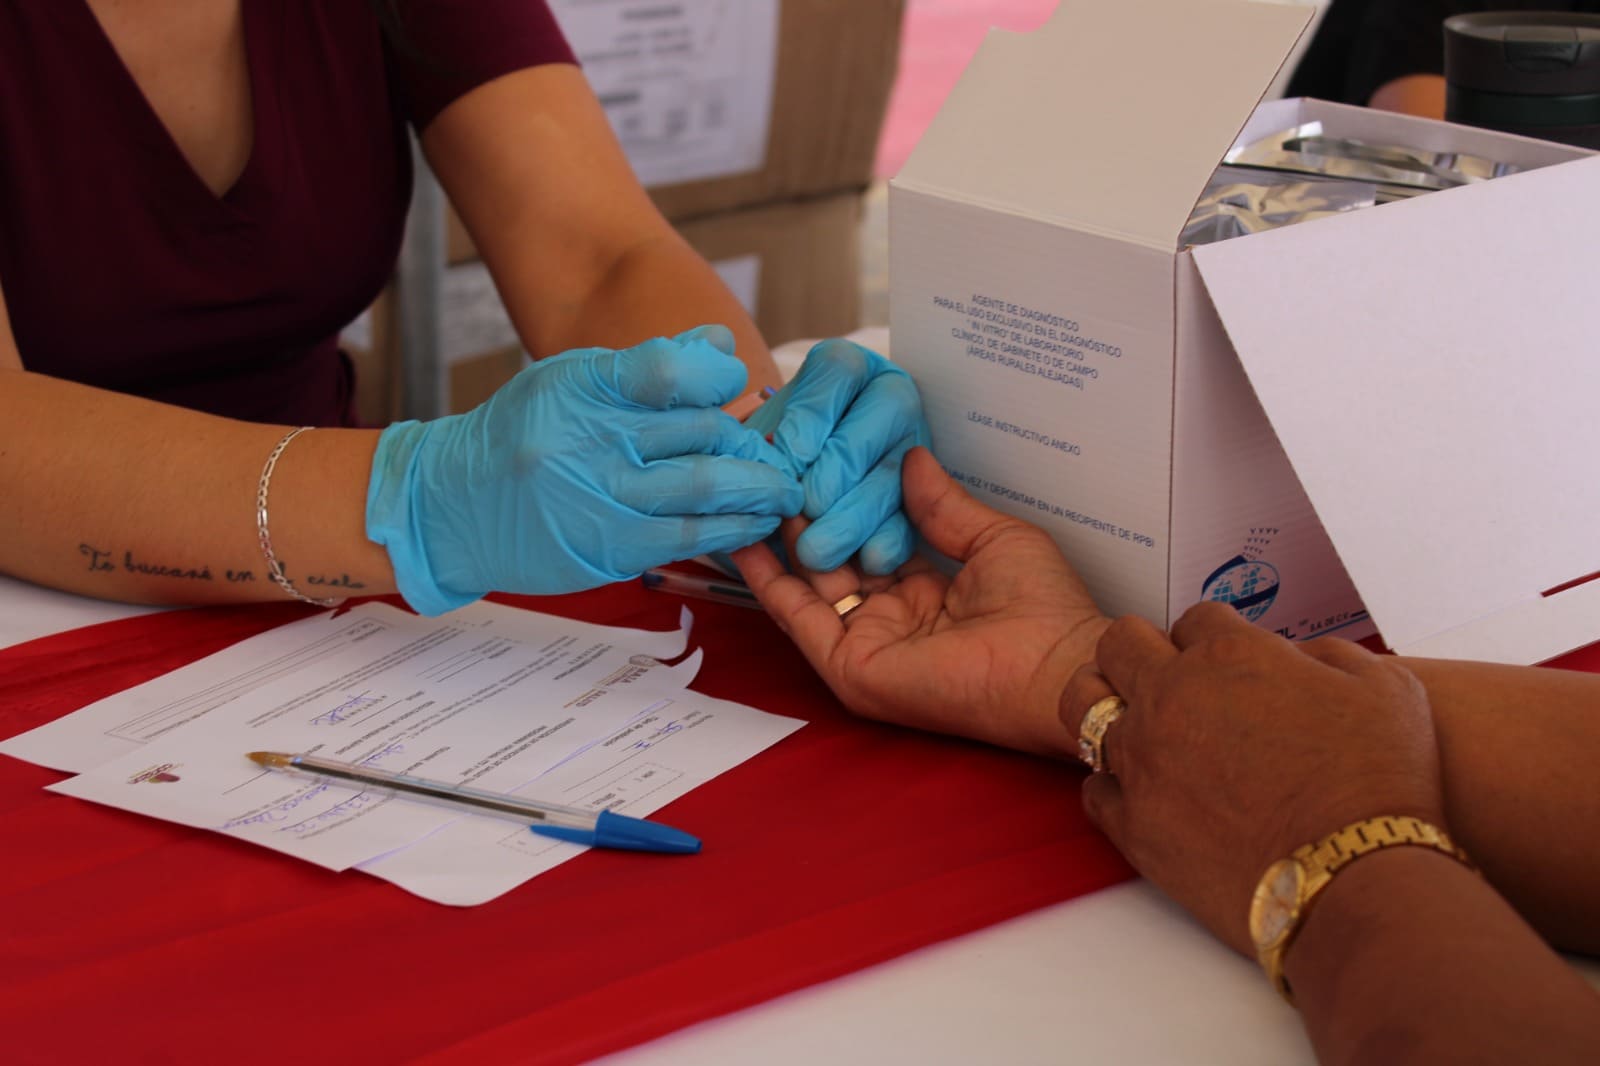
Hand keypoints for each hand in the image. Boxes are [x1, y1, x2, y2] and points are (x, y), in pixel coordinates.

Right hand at [367, 326, 802, 614]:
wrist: (452, 507)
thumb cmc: (520, 434)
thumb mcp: (572, 379)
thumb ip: (650, 365)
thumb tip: (724, 346)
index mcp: (585, 388)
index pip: (668, 370)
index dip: (717, 373)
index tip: (735, 379)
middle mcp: (594, 442)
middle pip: (698, 431)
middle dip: (747, 441)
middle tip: (777, 448)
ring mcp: (602, 499)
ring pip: (703, 488)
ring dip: (757, 489)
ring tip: (786, 489)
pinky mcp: (610, 549)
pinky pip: (686, 537)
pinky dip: (731, 530)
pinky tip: (756, 523)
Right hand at [734, 447, 1108, 754]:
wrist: (1057, 669)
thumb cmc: (1044, 609)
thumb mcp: (991, 538)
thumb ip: (942, 504)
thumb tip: (909, 457)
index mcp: (927, 594)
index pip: (869, 540)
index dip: (846, 499)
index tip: (819, 457)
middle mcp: (890, 620)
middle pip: (832, 560)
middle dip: (802, 512)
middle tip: (771, 462)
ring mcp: (865, 644)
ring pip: (806, 584)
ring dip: (777, 537)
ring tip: (747, 483)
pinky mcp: (849, 667)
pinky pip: (797, 618)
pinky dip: (767, 578)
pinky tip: (743, 534)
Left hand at [746, 339, 929, 574]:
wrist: (785, 490)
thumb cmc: (769, 455)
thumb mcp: (757, 440)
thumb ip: (763, 447)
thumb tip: (775, 469)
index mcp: (846, 368)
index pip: (840, 372)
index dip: (814, 416)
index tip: (788, 458)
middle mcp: (889, 394)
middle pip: (879, 419)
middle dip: (839, 469)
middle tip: (807, 507)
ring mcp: (913, 441)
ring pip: (895, 472)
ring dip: (857, 514)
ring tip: (818, 550)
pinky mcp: (926, 491)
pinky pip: (916, 515)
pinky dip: (891, 540)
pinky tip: (866, 561)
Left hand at [1060, 603, 1448, 954]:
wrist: (1355, 879)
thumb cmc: (1379, 785)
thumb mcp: (1386, 688)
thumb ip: (1331, 655)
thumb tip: (1301, 658)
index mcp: (1229, 656)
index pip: (1195, 619)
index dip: (1212, 638)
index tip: (1224, 663)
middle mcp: (1171, 697)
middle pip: (1118, 643)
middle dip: (1140, 651)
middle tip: (1163, 677)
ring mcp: (1143, 760)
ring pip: (1081, 704)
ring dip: (1105, 705)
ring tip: (1134, 723)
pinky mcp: (1131, 822)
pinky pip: (1093, 788)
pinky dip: (1113, 785)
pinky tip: (1141, 791)